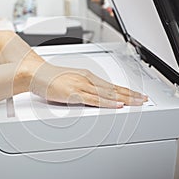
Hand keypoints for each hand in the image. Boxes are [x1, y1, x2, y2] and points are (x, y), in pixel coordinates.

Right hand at [0, 33, 147, 107]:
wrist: (34, 73)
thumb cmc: (50, 77)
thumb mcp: (70, 82)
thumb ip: (83, 89)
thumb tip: (94, 97)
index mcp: (88, 77)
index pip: (112, 86)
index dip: (127, 91)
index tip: (138, 95)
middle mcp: (87, 79)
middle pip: (114, 89)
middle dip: (131, 95)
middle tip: (145, 99)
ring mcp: (81, 86)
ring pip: (107, 94)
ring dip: (125, 98)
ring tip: (138, 103)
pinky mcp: (73, 93)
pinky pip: (93, 99)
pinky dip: (107, 102)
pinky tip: (117, 105)